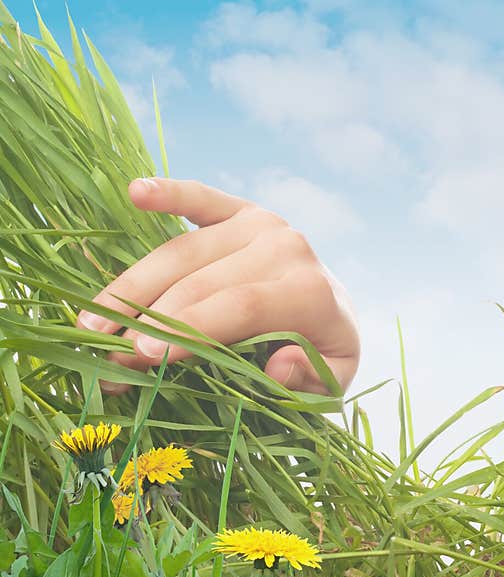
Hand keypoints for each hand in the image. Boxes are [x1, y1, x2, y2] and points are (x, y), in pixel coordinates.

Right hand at [77, 177, 359, 395]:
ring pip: (181, 252)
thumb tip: (280, 365)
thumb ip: (310, 378)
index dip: (188, 329)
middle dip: (148, 321)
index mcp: (311, 291)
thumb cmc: (321, 353)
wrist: (333, 312)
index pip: (240, 306)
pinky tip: (136, 192)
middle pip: (202, 282)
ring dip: (132, 286)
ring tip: (91, 322)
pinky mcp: (240, 210)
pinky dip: (168, 191)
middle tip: (106, 358)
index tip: (140, 355)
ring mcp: (261, 224)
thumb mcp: (330, 379)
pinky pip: (201, 198)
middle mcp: (286, 248)